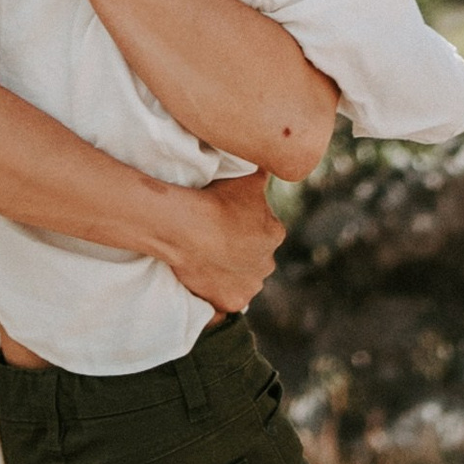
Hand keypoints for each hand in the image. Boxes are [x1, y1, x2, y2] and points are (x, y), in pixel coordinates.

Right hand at [159, 167, 283, 314]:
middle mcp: (268, 264)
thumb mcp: (248, 178)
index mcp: (275, 234)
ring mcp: (249, 287)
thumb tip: (276, 160)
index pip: (266, 231)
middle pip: (255, 258)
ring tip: (207, 260)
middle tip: (215, 240)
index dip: (245, 225)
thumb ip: (264, 174)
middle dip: (240, 252)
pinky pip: (224, 303)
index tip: (226, 220)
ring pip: (243, 281)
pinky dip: (217, 295)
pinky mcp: (230, 303)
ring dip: (230, 274)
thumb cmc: (217, 199)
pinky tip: (204, 285)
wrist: (188, 228)